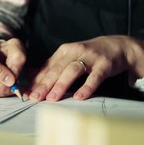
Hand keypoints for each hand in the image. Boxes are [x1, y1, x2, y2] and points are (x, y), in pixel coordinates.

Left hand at [28, 36, 143, 101]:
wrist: (117, 46)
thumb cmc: (89, 55)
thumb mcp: (69, 57)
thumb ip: (52, 67)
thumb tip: (31, 76)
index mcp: (63, 51)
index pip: (47, 67)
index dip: (36, 80)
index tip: (26, 92)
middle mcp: (74, 52)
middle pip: (56, 69)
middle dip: (44, 84)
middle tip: (35, 97)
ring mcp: (90, 58)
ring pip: (72, 71)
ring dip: (61, 85)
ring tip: (52, 98)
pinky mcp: (104, 64)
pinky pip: (94, 76)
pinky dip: (86, 87)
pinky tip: (79, 97)